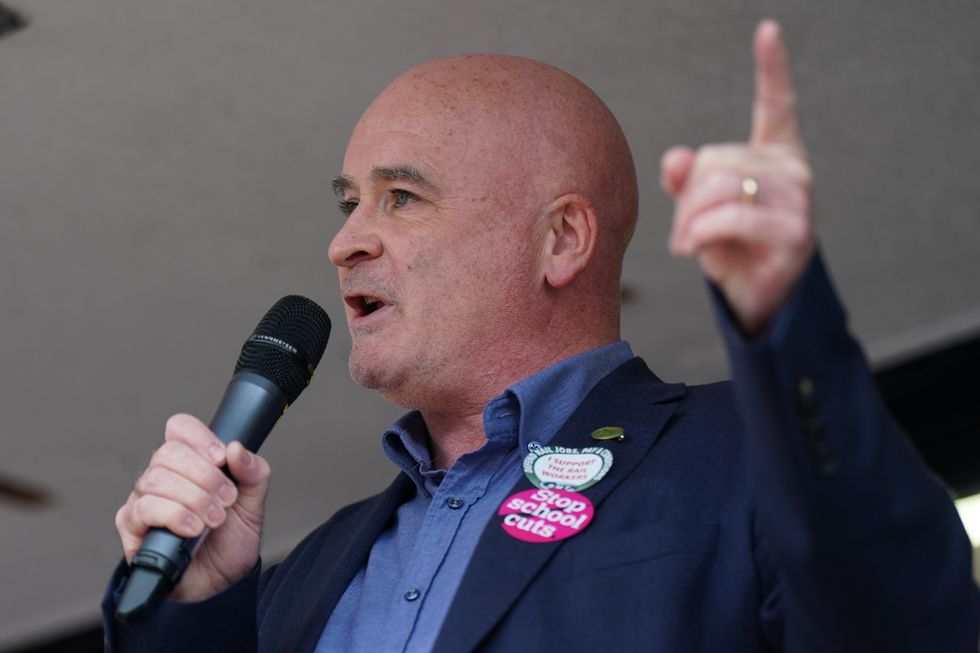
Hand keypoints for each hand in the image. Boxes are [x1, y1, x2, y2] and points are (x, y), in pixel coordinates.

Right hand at [114, 414, 271, 601]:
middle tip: (227, 499)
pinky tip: (193, 529)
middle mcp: (162, 477)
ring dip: (193, 498)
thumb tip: (236, 449)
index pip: (179, 428)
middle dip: (204, 475)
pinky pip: (143, 509)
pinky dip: (174, 516)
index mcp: (190, 463)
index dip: (200, 437)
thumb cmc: (230, 540)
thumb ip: (253, 473)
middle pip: (168, 452)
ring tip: (215, 520)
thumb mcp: (253, 504)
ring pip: (155, 480)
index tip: (222, 458)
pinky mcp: (132, 528)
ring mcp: (143, 500)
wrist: (222, 584)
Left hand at [662, 20, 814, 335]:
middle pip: (714, 159)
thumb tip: (676, 159)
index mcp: (775, 154)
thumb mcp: (699, 209)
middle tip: (684, 230)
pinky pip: (729, 217)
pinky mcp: (792, 232)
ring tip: (686, 243)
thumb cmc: (729, 248)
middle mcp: (793, 170)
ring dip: (688, 220)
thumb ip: (685, 180)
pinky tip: (692, 248)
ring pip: (718, 186)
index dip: (772, 67)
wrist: (756, 297)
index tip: (768, 30)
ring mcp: (798, 200)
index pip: (776, 104)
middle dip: (686, 198)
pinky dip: (699, 233)